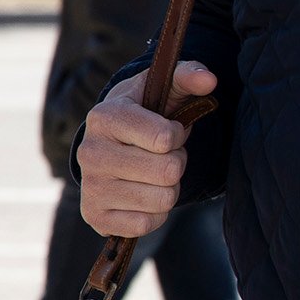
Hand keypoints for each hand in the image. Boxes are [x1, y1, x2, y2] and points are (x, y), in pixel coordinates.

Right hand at [77, 62, 214, 237]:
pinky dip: (156, 213)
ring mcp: (90, 186)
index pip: (164, 138)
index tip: (167, 131)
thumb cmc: (146, 114)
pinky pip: (147, 224)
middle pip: (167, 171)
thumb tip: (209, 80)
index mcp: (104, 116)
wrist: (113, 146)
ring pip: (162, 199)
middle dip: (176, 163)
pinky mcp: (95, 216)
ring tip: (153, 173)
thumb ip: (188, 75)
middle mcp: (90, 152)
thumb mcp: (163, 88)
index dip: (176, 136)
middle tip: (162, 155)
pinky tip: (143, 195)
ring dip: (168, 188)